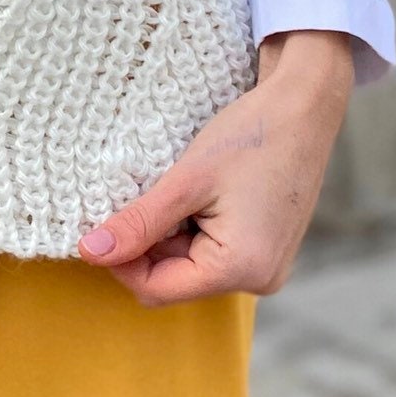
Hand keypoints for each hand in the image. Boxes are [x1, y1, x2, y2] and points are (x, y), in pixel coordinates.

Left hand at [78, 29, 353, 305]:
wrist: (305, 107)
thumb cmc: (251, 137)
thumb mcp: (186, 180)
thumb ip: (138, 223)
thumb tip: (89, 253)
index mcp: (241, 269)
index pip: (156, 290)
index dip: (121, 261)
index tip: (99, 225)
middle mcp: (260, 280)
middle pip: (174, 281)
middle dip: (148, 246)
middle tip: (142, 196)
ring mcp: (266, 268)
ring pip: (191, 267)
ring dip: (171, 235)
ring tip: (180, 189)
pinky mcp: (267, 252)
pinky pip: (213, 255)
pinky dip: (193, 230)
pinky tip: (199, 194)